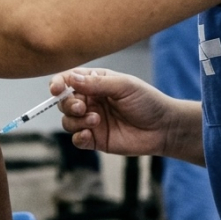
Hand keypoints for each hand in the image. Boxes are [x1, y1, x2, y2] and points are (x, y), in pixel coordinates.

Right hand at [55, 68, 175, 156]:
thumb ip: (97, 83)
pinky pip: (76, 139)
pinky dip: (78, 137)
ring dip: (76, 121)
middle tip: (82, 107)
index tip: (56, 89)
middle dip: (68, 104)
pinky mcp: (96, 139)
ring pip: (67, 121)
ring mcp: (91, 121)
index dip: (58, 83)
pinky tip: (89, 134)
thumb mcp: (124, 86)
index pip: (68, 80)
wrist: (164, 128)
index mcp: (94, 83)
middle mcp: (90, 101)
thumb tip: (70, 79)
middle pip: (63, 102)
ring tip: (96, 120)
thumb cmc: (147, 101)